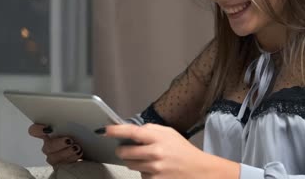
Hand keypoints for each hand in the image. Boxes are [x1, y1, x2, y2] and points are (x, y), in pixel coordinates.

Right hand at [28, 124, 82, 165]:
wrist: (85, 147)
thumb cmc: (78, 134)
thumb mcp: (74, 126)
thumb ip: (69, 123)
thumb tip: (75, 118)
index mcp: (48, 133)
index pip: (34, 131)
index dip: (38, 130)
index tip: (48, 129)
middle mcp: (48, 146)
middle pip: (48, 146)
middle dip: (59, 144)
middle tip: (70, 140)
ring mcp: (53, 157)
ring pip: (54, 157)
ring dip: (67, 152)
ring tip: (77, 148)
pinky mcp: (59, 166)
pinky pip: (62, 164)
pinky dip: (71, 158)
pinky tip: (78, 153)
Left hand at [99, 123, 239, 178]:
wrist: (198, 171)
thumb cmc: (183, 150)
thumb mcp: (170, 133)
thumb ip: (151, 129)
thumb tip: (132, 131)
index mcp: (158, 138)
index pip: (132, 132)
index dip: (116, 130)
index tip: (105, 130)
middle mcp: (155, 154)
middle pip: (125, 152)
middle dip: (122, 150)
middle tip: (127, 149)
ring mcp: (154, 170)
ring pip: (130, 165)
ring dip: (133, 161)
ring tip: (147, 159)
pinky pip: (140, 176)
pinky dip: (143, 172)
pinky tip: (155, 170)